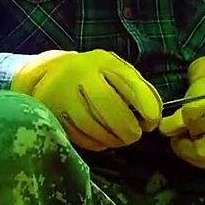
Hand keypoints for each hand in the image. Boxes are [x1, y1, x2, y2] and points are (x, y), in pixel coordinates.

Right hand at [11, 49, 162, 150]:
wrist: (51, 74)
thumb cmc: (95, 76)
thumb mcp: (117, 72)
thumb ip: (138, 89)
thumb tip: (154, 119)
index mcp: (102, 61)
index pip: (126, 80)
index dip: (144, 102)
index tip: (152, 120)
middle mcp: (79, 73)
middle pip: (106, 103)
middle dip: (126, 126)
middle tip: (135, 135)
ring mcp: (61, 93)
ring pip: (90, 123)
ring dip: (111, 138)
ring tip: (120, 139)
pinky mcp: (51, 113)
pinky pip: (77, 135)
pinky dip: (94, 143)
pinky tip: (103, 141)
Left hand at [159, 56, 204, 172]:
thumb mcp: (200, 96)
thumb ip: (183, 114)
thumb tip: (165, 129)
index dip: (187, 144)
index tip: (178, 133)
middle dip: (190, 149)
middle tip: (182, 136)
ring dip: (195, 155)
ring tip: (192, 137)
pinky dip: (204, 159)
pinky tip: (200, 144)